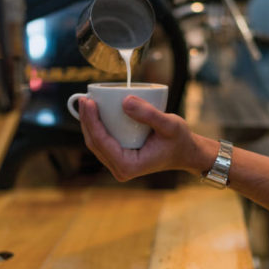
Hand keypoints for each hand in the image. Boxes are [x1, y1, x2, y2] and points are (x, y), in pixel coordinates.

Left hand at [77, 95, 212, 180]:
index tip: (88, 102)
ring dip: (88, 124)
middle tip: (83, 98)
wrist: (186, 152)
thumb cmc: (180, 140)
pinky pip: (103, 143)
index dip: (91, 121)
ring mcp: (119, 166)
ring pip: (96, 144)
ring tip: (86, 103)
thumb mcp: (170, 124)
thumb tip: (124, 101)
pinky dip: (97, 127)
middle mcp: (120, 170)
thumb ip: (149, 114)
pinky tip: (94, 112)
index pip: (102, 142)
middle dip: (86, 121)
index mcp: (129, 166)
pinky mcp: (120, 159)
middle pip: (94, 143)